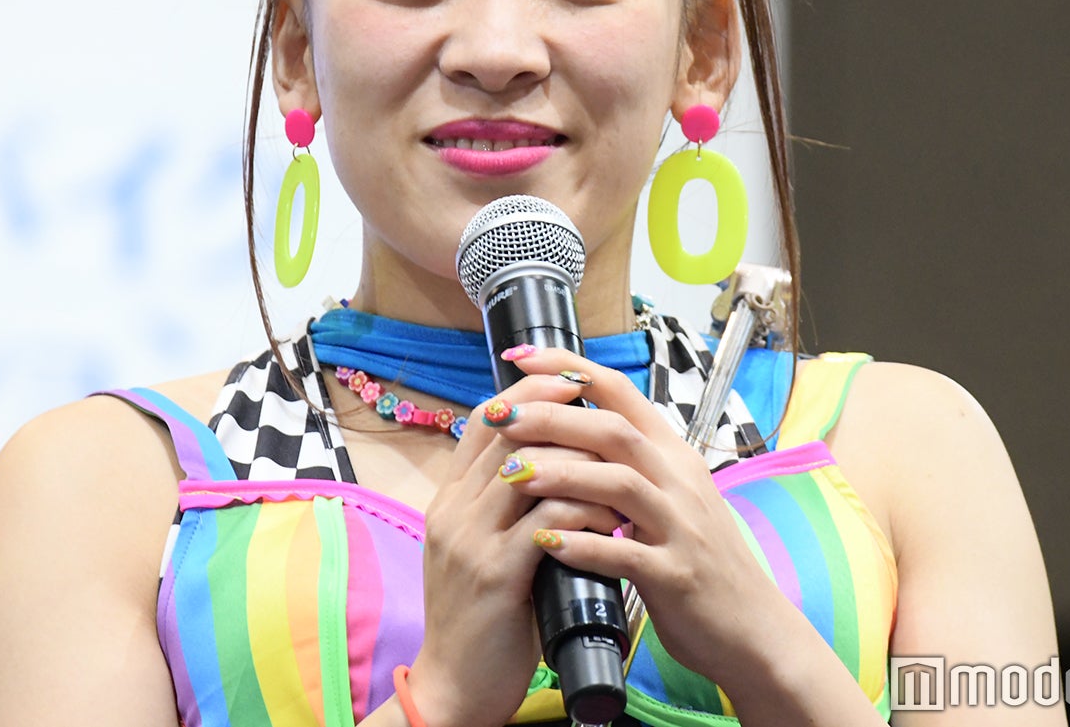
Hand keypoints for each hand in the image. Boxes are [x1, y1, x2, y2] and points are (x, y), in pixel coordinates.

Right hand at [405, 369, 620, 726]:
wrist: (456, 688)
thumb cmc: (483, 622)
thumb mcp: (482, 552)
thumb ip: (504, 509)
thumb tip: (552, 466)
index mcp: (448, 502)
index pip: (482, 423)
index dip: (527, 394)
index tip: (570, 381)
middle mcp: (452, 512)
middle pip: (505, 433)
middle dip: (559, 411)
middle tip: (606, 407)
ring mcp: (469, 541)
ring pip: (528, 468)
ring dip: (581, 461)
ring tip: (621, 469)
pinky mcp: (495, 575)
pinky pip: (546, 521)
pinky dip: (584, 510)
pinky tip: (612, 517)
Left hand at [481, 346, 785, 688]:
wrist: (754, 628)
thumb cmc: (699, 560)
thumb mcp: (671, 497)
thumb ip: (629, 463)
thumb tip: (569, 428)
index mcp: (672, 454)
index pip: (620, 391)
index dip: (568, 368)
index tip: (519, 356)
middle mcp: (679, 480)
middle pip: (614, 430)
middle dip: (552, 417)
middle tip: (499, 416)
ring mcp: (681, 527)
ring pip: (619, 483)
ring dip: (561, 474)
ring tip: (511, 475)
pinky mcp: (677, 576)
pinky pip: (626, 554)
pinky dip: (583, 545)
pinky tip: (544, 543)